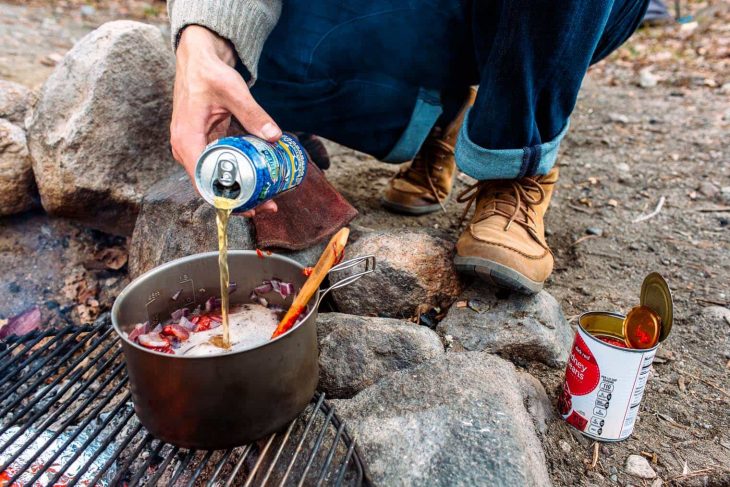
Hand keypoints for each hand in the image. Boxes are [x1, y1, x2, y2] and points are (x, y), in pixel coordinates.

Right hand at [170, 25, 278, 216]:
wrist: (197, 59)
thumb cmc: (209, 72)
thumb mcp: (233, 91)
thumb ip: (253, 114)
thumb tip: (275, 137)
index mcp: (187, 139)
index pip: (202, 181)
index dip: (225, 198)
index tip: (249, 207)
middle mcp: (187, 148)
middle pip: (210, 185)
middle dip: (238, 199)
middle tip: (266, 206)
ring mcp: (194, 148)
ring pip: (215, 179)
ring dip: (239, 190)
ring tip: (266, 199)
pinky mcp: (204, 145)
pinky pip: (219, 166)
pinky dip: (237, 174)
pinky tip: (257, 180)